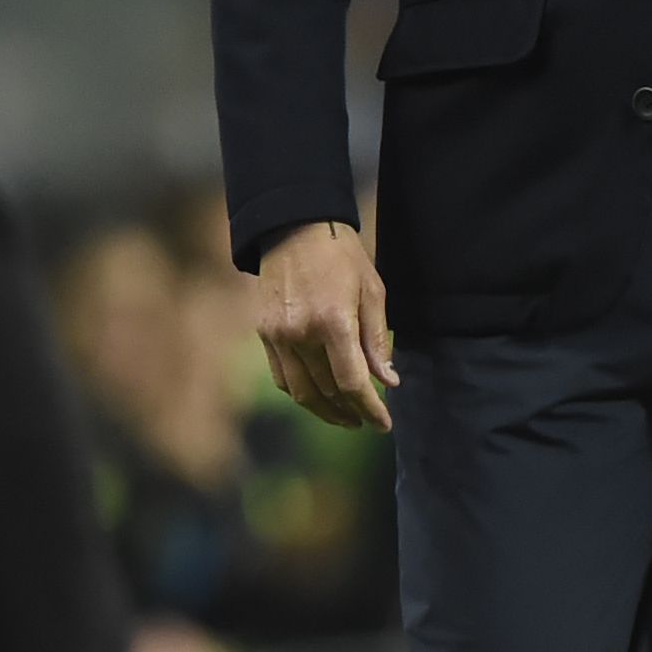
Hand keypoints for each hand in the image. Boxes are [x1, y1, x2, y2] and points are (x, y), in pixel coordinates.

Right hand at [256, 221, 394, 430]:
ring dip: (325, 411)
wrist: (293, 227)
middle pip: (327, 391)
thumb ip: (377, 339)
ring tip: (345, 417)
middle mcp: (301, 333)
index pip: (352, 383)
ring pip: (301, 392)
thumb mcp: (372, 290)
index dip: (370, 409)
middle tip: (368, 420)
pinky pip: (282, 377)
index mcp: (333, 321)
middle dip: (351, 412)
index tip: (384, 424)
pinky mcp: (264, 333)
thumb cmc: (341, 255)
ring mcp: (278, 336)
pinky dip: (301, 393)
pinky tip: (318, 397)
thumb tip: (387, 381)